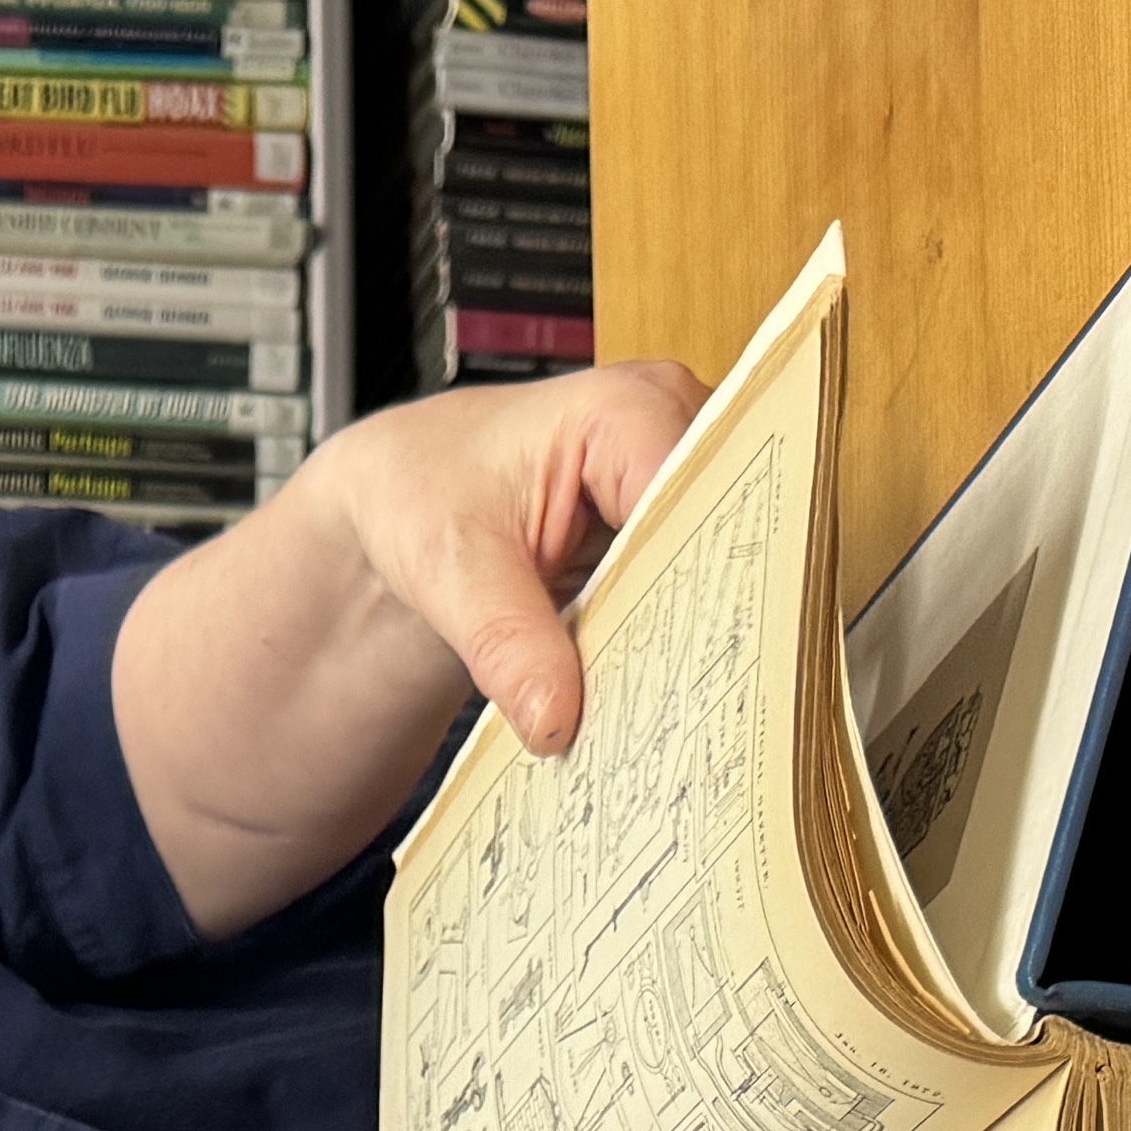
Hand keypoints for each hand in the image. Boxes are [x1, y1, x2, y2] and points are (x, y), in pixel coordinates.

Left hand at [310, 360, 708, 755]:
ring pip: (721, 562)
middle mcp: (676, 425)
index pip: (699, 502)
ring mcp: (684, 472)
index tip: (690, 668)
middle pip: (726, 531)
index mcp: (628, 408)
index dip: (701, 585)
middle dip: (706, 618)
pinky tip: (665, 689)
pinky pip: (699, 581)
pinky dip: (679, 634)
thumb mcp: (450, 571)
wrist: (404, 495)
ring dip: (699, 633)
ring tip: (681, 708)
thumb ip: (507, 642)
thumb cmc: (421, 497)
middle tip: (690, 709)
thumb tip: (558, 722)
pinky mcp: (676, 520)